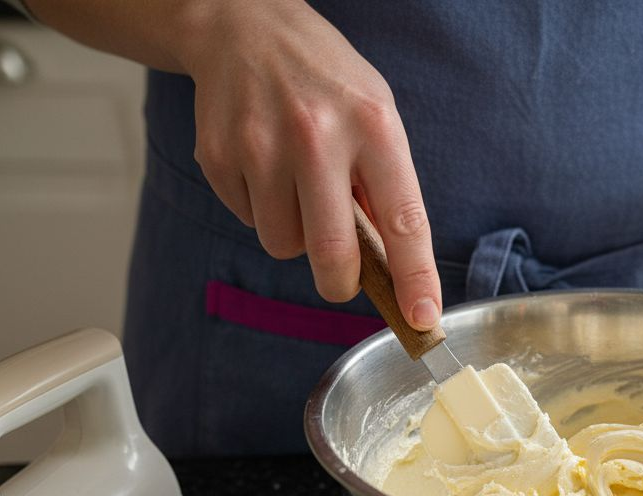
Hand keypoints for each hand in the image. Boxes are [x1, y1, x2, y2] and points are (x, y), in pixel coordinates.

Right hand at [179, 1, 440, 328]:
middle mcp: (317, 136)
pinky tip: (264, 167)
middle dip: (339, 282)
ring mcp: (261, 147)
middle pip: (330, 253)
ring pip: (283, 245)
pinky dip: (259, 209)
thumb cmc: (324, 81)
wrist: (244, 27)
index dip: (415, 278)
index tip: (424, 318)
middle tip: (340, 277)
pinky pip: (247, 221)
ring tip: (296, 185)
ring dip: (294, 234)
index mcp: (373, 126)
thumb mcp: (375, 116)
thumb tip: (393, 268)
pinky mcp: (218, 156)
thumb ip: (385, 186)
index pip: (403, 220)